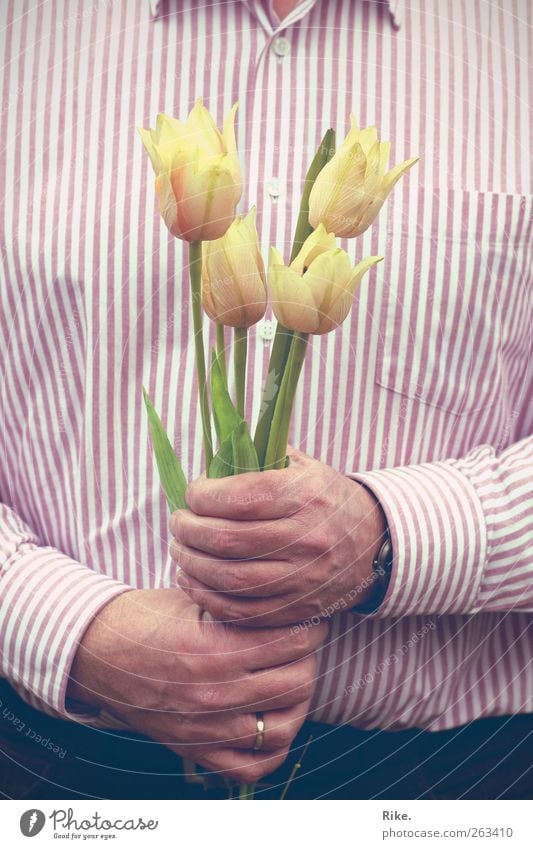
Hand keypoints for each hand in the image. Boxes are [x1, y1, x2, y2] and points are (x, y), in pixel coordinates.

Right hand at [67, 588, 326, 783]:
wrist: (95, 652)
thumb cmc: (145, 618)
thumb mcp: (194, 600)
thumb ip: (241, 609)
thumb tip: (289, 607)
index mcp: (215, 650)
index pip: (290, 642)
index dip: (308, 625)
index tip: (308, 617)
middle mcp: (214, 694)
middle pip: (296, 683)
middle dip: (307, 658)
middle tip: (303, 643)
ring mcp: (206, 729)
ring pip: (283, 726)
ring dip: (296, 700)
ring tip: (292, 677)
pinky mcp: (196, 750)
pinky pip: (252, 767)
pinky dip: (271, 748)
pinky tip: (272, 720)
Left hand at [172, 447, 386, 626]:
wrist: (372, 544)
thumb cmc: (325, 498)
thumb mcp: (304, 466)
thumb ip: (261, 457)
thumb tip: (211, 456)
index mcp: (307, 496)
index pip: (241, 498)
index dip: (204, 496)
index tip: (193, 493)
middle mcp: (308, 539)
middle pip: (229, 539)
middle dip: (189, 529)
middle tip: (177, 521)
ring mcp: (303, 579)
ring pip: (230, 578)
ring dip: (191, 563)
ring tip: (178, 547)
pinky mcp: (297, 609)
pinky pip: (240, 610)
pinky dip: (205, 595)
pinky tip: (190, 577)